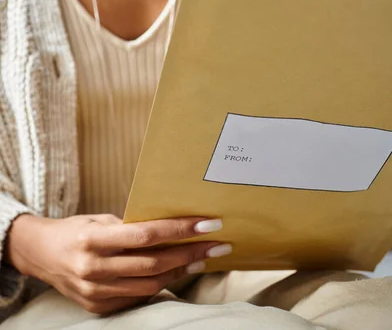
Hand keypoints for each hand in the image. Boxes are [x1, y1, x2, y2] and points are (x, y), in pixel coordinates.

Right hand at [7, 214, 227, 314]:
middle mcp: (93, 268)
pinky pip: (137, 297)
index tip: (207, 224)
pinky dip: (160, 285)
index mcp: (93, 239)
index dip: (179, 230)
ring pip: (150, 285)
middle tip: (216, 243)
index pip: (145, 235)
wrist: (41, 254)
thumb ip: (130, 226)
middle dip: (189, 252)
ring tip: (201, 257)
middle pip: (153, 264)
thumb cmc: (76, 229)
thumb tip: (171, 226)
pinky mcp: (98, 307)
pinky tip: (176, 272)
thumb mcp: (99, 219)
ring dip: (181, 270)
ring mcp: (95, 292)